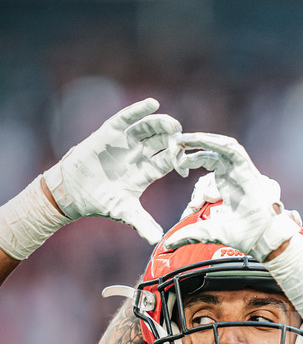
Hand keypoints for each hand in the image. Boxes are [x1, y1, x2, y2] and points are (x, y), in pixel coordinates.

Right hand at [43, 98, 180, 243]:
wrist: (73, 192)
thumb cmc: (101, 201)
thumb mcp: (124, 212)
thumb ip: (141, 223)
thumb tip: (157, 239)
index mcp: (148, 171)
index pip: (169, 161)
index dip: (179, 160)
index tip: (187, 163)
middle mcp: (140, 153)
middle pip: (163, 141)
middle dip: (174, 140)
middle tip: (183, 140)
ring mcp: (126, 141)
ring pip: (149, 128)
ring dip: (161, 124)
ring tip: (172, 124)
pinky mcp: (110, 132)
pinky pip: (127, 118)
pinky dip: (139, 110)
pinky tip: (152, 103)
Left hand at [168, 132, 298, 259]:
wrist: (262, 239)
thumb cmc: (241, 235)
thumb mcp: (207, 231)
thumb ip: (188, 234)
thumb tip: (168, 244)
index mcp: (224, 182)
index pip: (205, 160)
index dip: (189, 159)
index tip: (176, 165)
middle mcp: (232, 172)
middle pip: (210, 150)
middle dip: (191, 145)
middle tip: (173, 145)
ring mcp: (240, 170)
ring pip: (221, 145)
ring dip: (201, 139)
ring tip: (183, 138)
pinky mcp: (248, 170)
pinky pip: (233, 150)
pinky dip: (217, 143)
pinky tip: (200, 140)